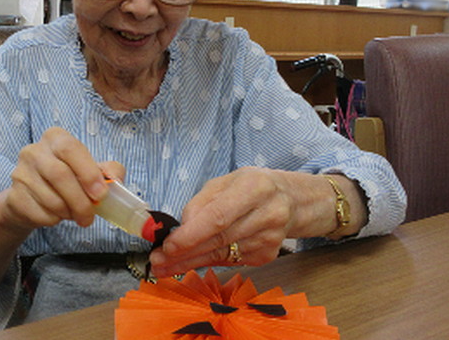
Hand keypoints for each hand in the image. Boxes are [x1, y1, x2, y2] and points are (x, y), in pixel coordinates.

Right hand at [2, 126, 124, 231]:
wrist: (32, 199)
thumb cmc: (66, 180)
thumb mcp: (90, 170)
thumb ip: (108, 171)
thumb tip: (117, 181)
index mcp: (55, 138)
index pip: (71, 149)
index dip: (88, 172)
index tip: (101, 194)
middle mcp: (34, 151)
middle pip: (60, 175)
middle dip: (80, 201)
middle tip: (89, 217)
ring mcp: (20, 173)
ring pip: (51, 199)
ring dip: (69, 212)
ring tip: (73, 213)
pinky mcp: (13, 196)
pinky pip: (40, 213)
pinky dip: (54, 220)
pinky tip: (56, 215)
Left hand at [149, 167, 292, 277]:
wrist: (291, 201)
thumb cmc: (252, 187)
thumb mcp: (225, 182)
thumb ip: (201, 203)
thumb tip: (181, 228)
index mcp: (255, 188)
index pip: (219, 217)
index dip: (192, 234)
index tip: (169, 245)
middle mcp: (267, 215)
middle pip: (219, 240)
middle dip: (184, 253)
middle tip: (157, 260)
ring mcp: (270, 239)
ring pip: (221, 256)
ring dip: (189, 263)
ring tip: (164, 266)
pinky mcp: (267, 256)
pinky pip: (229, 262)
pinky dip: (206, 263)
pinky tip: (188, 263)